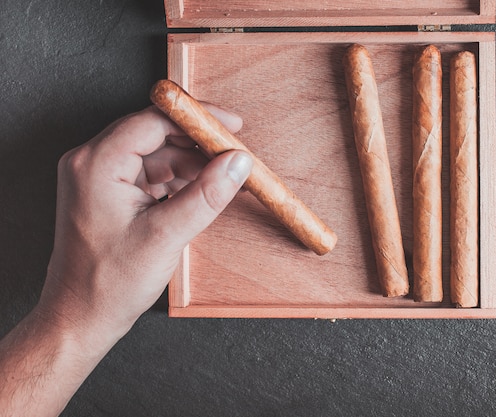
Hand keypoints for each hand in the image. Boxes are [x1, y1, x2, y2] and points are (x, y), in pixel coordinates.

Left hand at [39, 104, 252, 345]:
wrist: (81, 317)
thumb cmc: (108, 283)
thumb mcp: (166, 236)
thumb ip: (206, 195)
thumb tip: (237, 164)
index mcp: (96, 164)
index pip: (154, 120)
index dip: (198, 119)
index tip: (231, 126)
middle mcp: (92, 163)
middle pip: (155, 133)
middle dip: (197, 143)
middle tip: (233, 155)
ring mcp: (99, 178)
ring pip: (155, 153)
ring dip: (190, 163)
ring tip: (223, 179)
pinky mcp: (109, 193)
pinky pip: (149, 173)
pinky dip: (177, 179)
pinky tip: (201, 191)